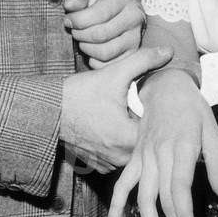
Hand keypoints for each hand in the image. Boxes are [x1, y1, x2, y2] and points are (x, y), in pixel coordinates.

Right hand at [60, 46, 170, 173]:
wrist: (48, 109)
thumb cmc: (81, 93)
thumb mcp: (115, 73)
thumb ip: (144, 60)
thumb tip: (169, 51)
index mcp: (127, 139)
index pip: (157, 132)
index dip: (159, 115)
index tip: (153, 101)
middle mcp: (118, 158)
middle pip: (146, 143)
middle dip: (147, 125)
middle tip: (140, 106)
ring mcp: (107, 164)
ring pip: (133, 152)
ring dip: (133, 136)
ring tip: (128, 116)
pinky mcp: (97, 165)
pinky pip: (118, 157)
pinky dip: (119, 144)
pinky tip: (115, 126)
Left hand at [64, 0, 143, 65]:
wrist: (113, 7)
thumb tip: (70, 6)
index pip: (99, 14)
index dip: (78, 20)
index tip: (68, 20)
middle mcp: (134, 16)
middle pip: (101, 35)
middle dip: (81, 35)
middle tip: (74, 31)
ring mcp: (135, 36)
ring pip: (105, 53)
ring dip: (87, 49)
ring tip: (82, 40)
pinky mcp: (132, 53)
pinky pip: (109, 65)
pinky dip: (95, 61)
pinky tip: (91, 50)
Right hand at [104, 72, 217, 216]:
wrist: (165, 86)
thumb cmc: (194, 110)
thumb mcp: (213, 132)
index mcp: (182, 146)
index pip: (180, 186)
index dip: (183, 213)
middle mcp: (159, 154)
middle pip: (163, 197)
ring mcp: (143, 156)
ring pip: (142, 196)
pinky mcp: (134, 158)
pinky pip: (122, 184)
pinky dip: (115, 206)